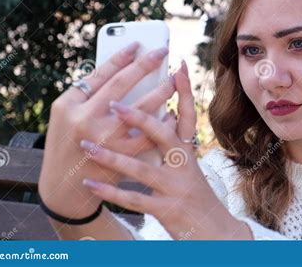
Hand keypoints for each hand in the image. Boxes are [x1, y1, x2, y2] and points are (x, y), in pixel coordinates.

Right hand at [39, 42, 176, 218]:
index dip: (121, 57)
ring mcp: (104, 140)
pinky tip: (172, 115)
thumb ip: (88, 95)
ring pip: (140, 110)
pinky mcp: (120, 158)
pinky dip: (162, 124)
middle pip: (121, 85)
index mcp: (69, 105)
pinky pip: (148, 137)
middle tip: (162, 52)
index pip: (99, 74)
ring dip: (160, 92)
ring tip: (174, 81)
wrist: (63, 187)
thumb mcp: (65, 116)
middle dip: (144, 66)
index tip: (138, 44)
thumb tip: (121, 70)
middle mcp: (85, 120)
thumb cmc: (67, 144)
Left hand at [80, 62, 252, 239]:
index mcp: (189, 154)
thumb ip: (174, 146)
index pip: (188, 117)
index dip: (184, 91)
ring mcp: (176, 188)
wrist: (215, 233)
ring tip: (86, 146)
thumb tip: (164, 116)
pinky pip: (135, 200)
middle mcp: (185, 167)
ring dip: (112, 157)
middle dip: (139, 116)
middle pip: (163, 135)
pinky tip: (91, 185)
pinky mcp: (167, 210)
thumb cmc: (195, 197)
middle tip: (115, 103)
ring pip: (142, 169)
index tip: (179, 67)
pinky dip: (111, 192)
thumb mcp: (189, 169)